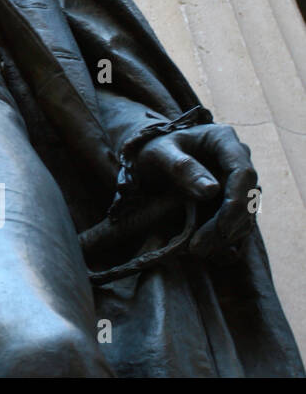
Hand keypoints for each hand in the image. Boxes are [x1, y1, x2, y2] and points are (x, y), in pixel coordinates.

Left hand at [133, 123, 258, 262]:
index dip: (236, 203)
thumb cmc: (151, 149)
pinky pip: (236, 223)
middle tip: (198, 249)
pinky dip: (225, 239)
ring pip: (244, 215)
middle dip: (226, 227)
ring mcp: (235, 182)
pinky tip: (208, 252)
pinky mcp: (230, 200)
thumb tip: (212, 190)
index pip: (242, 173)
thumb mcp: (158, 153)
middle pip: (246, 198)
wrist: (147, 156)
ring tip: (196, 251)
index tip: (222, 229)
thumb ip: (181, 167)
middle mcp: (236, 160)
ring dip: (225, 237)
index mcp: (223, 141)